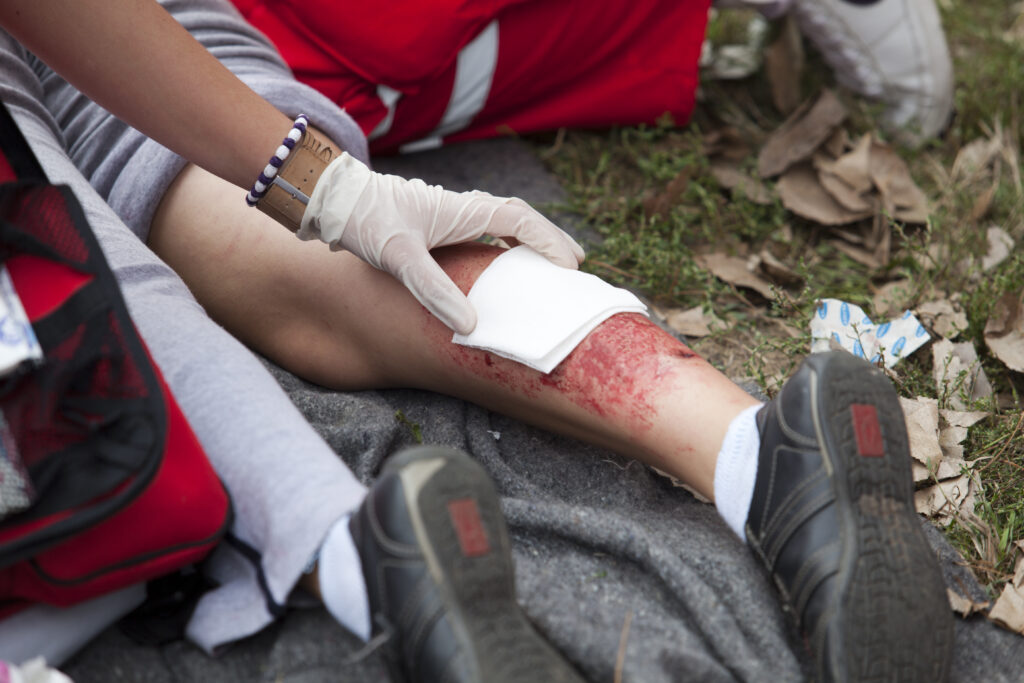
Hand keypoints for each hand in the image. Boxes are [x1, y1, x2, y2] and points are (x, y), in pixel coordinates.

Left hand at [299, 153, 584, 333]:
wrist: (330, 197)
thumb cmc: (364, 219)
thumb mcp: (399, 256)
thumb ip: (434, 290)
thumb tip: (470, 325)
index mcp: (463, 209)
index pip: (521, 221)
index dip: (549, 241)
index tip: (570, 266)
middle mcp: (462, 207)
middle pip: (520, 218)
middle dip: (549, 239)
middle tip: (575, 263)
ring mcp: (449, 213)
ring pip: (503, 222)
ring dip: (528, 240)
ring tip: (547, 263)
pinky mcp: (434, 223)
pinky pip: (483, 229)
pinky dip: (502, 243)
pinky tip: (498, 261)